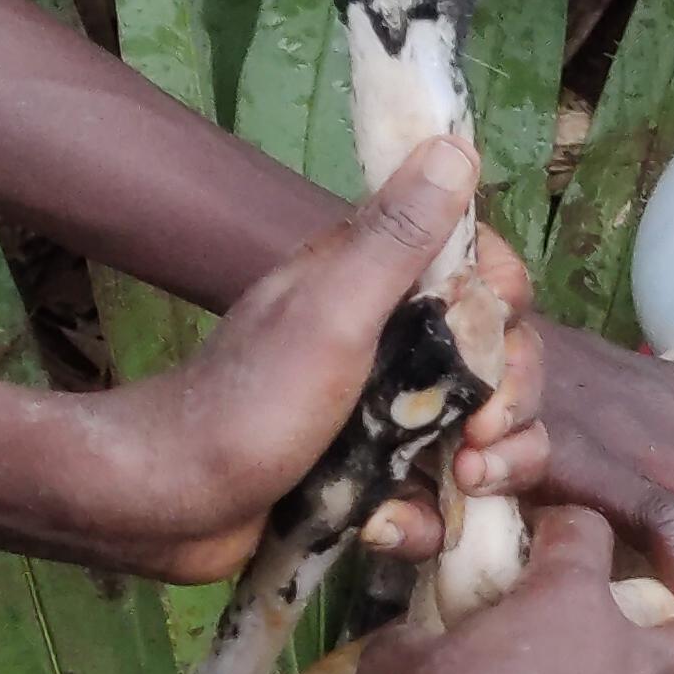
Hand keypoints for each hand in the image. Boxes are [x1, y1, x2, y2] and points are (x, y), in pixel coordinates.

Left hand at [13, 147, 475, 578]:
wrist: (163, 508)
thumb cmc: (245, 404)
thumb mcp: (331, 313)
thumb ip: (395, 238)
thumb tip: (453, 144)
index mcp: (378, 288)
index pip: (485, 277)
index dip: (504, 311)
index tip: (491, 344)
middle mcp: (390, 347)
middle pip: (499, 362)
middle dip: (509, 405)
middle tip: (478, 442)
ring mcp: (384, 418)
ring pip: (483, 436)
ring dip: (488, 469)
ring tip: (460, 488)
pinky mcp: (372, 482)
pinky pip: (436, 500)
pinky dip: (424, 521)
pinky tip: (385, 529)